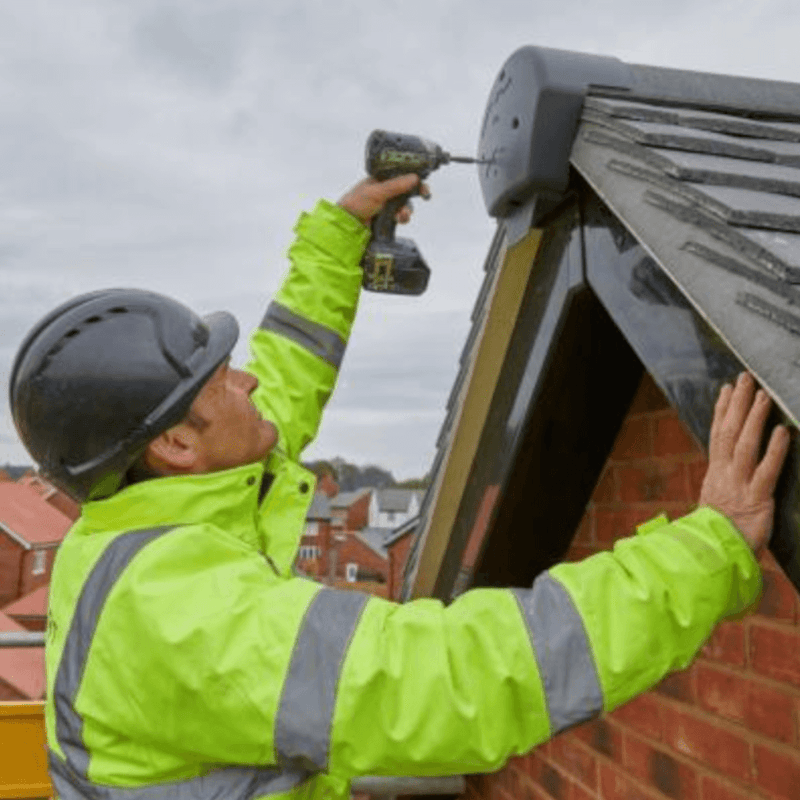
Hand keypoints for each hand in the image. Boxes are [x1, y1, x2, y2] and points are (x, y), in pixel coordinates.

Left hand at [337, 174, 428, 225]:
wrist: (347, 224)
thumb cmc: (356, 203)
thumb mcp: (377, 191)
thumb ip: (396, 185)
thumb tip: (414, 178)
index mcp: (382, 179)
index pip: (402, 175)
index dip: (414, 177)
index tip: (422, 180)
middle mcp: (386, 191)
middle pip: (407, 190)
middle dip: (415, 193)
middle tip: (424, 194)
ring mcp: (387, 205)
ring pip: (405, 205)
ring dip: (407, 209)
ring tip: (402, 214)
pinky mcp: (387, 218)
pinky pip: (401, 217)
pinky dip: (402, 218)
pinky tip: (398, 220)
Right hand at [699, 372, 790, 552]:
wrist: (712, 560)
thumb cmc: (715, 537)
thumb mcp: (714, 507)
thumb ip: (721, 489)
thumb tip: (724, 479)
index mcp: (715, 475)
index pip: (717, 436)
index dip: (722, 411)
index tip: (727, 390)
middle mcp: (724, 475)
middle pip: (729, 433)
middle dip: (737, 404)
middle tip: (745, 379)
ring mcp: (739, 486)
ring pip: (745, 445)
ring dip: (753, 419)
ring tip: (762, 395)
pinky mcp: (756, 500)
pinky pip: (766, 471)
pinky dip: (774, 450)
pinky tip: (781, 431)